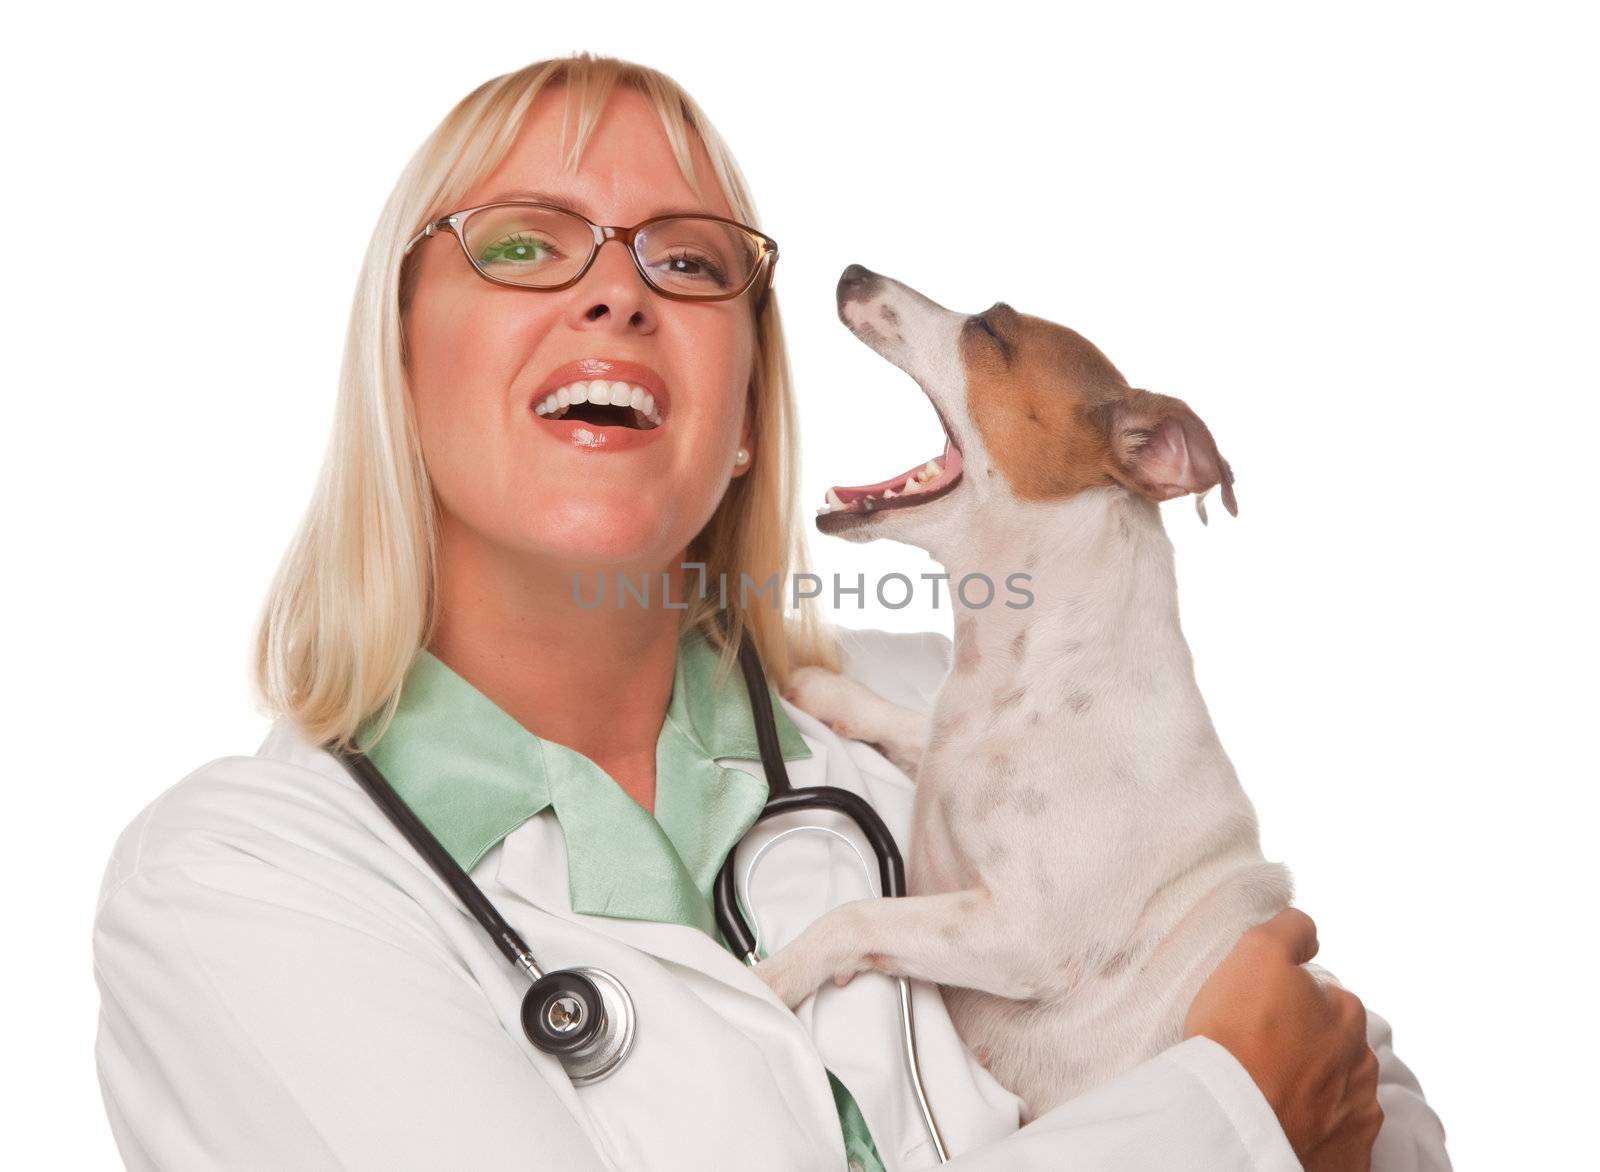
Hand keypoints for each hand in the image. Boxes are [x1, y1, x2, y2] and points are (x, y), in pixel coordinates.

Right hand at [1183, 908, 1382, 1170]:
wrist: (1233, 1118)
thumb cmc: (1240, 1035)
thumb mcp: (1257, 952)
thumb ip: (1290, 929)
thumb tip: (1308, 929)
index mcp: (1347, 1013)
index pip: (1322, 997)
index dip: (1286, 1002)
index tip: (1259, 1015)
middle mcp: (1362, 1063)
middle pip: (1333, 1046)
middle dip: (1306, 1047)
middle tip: (1261, 1054)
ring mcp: (1357, 1115)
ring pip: (1337, 1093)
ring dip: (1313, 1090)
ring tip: (1269, 1092)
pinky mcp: (1348, 1159)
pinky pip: (1336, 1139)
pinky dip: (1317, 1133)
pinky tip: (1286, 1124)